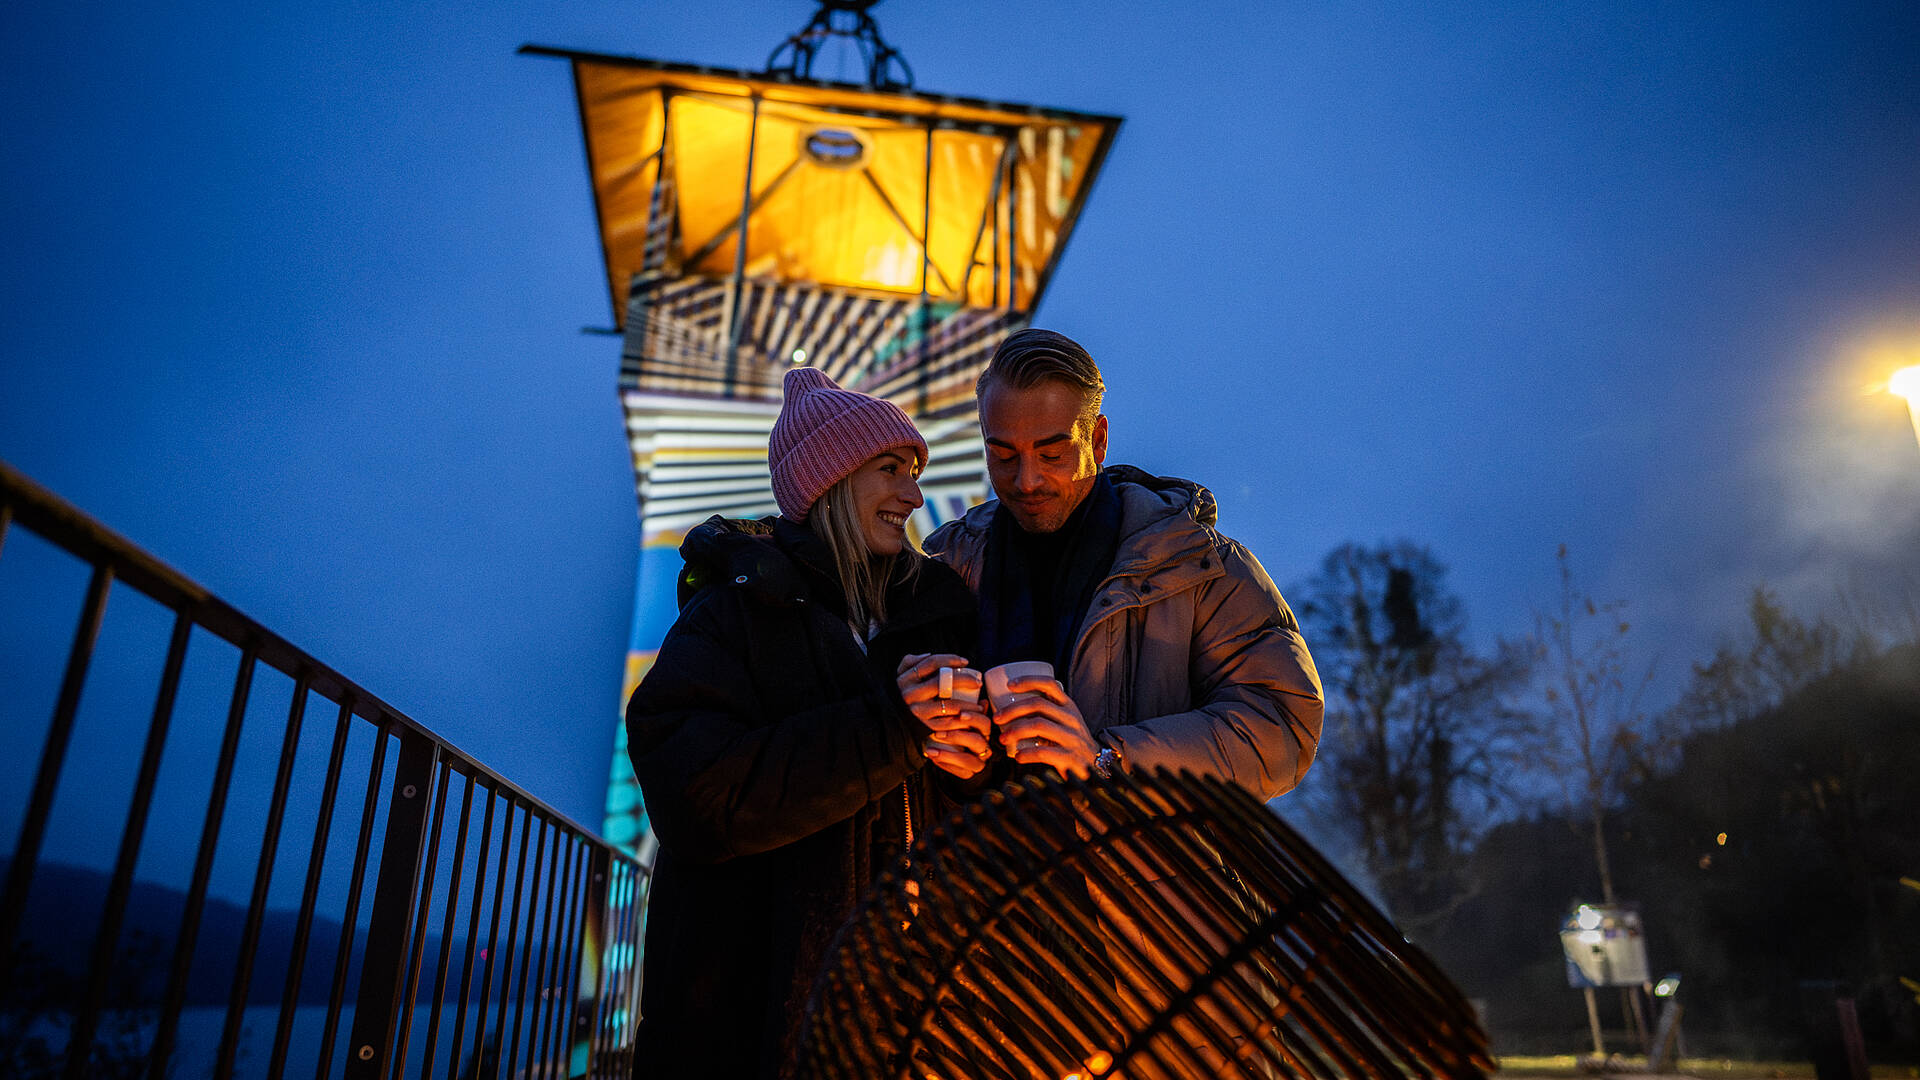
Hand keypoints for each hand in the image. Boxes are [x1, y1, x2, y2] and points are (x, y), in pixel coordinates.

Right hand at [897, 653, 990, 777]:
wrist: (893, 721)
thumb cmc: (904, 693)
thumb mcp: (901, 675)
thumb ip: (910, 661)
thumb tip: (928, 654)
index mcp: (906, 679)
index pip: (931, 663)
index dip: (951, 659)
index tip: (966, 662)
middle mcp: (910, 695)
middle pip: (942, 682)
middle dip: (964, 679)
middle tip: (977, 682)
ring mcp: (917, 712)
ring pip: (949, 705)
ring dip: (968, 704)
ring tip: (979, 703)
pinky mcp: (924, 726)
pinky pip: (947, 723)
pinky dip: (962, 720)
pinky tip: (972, 716)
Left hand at [992, 676, 1098, 778]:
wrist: (1096, 766)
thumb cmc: (1072, 742)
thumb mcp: (1065, 721)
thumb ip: (1047, 712)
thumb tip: (1010, 707)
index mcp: (1068, 706)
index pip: (1049, 684)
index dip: (1028, 681)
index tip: (1009, 685)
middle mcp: (1071, 718)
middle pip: (1038, 704)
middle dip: (1012, 710)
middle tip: (997, 718)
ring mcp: (1071, 737)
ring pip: (1038, 725)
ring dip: (1015, 730)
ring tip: (1003, 738)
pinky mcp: (1069, 756)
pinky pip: (1043, 752)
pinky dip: (1026, 754)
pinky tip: (1018, 756)